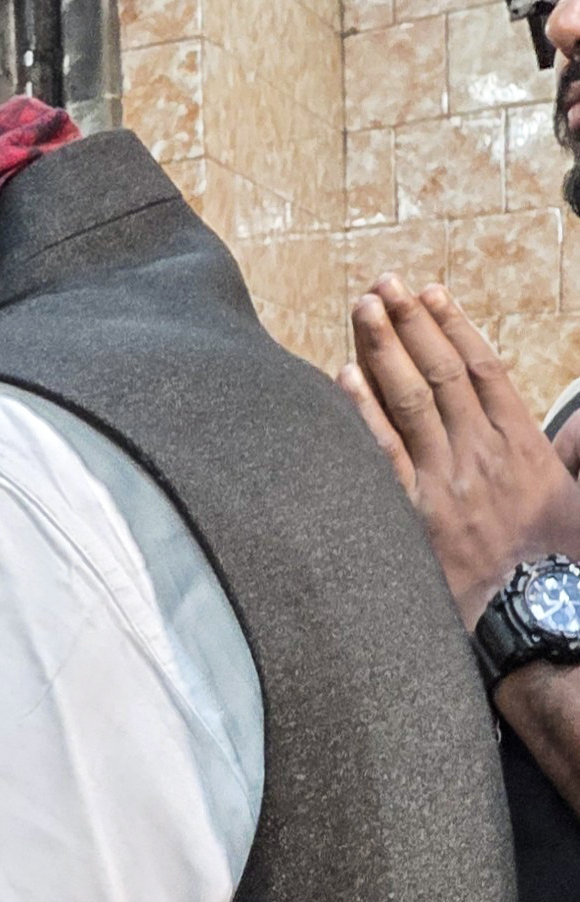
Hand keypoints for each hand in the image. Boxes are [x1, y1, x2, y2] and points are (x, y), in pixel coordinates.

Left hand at [339, 276, 579, 623]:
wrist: (534, 616)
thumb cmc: (558, 563)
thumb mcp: (575, 500)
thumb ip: (572, 454)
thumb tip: (573, 428)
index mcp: (524, 446)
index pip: (483, 370)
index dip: (455, 328)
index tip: (432, 295)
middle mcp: (483, 453)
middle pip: (441, 372)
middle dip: (411, 324)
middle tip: (384, 285)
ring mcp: (445, 480)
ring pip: (411, 399)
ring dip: (384, 348)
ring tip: (363, 308)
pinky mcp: (412, 511)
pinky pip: (383, 451)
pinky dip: (363, 410)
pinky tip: (344, 375)